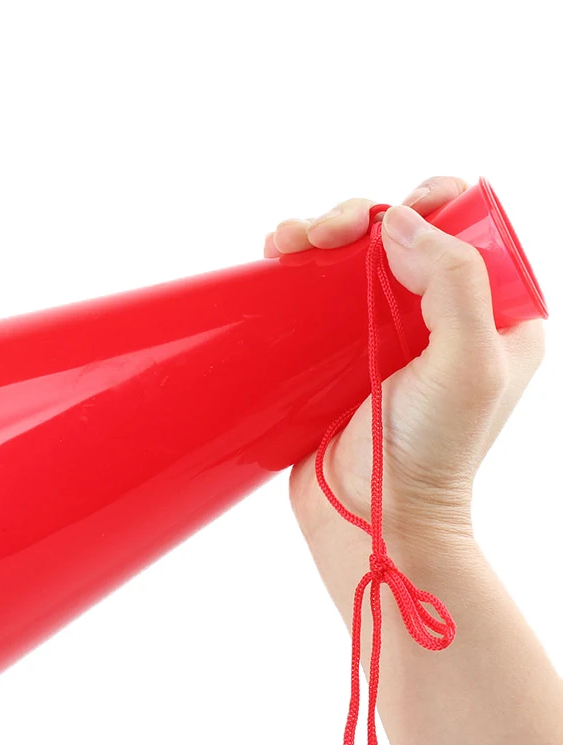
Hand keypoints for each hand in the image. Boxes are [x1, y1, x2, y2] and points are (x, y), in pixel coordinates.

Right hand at [264, 178, 544, 571]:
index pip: (468, 229)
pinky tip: (278, 255)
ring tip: (290, 242)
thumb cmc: (430, 453)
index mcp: (492, 314)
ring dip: (322, 231)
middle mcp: (438, 315)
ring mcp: (382, 330)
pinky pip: (318, 290)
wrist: (371, 514)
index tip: (390, 219)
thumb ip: (453, 281)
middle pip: (401, 233)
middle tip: (328, 234)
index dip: (430, 204)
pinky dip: (298, 263)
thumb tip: (400, 222)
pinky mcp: (335, 349)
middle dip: (362, 217)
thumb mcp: (467, 365)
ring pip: (353, 253)